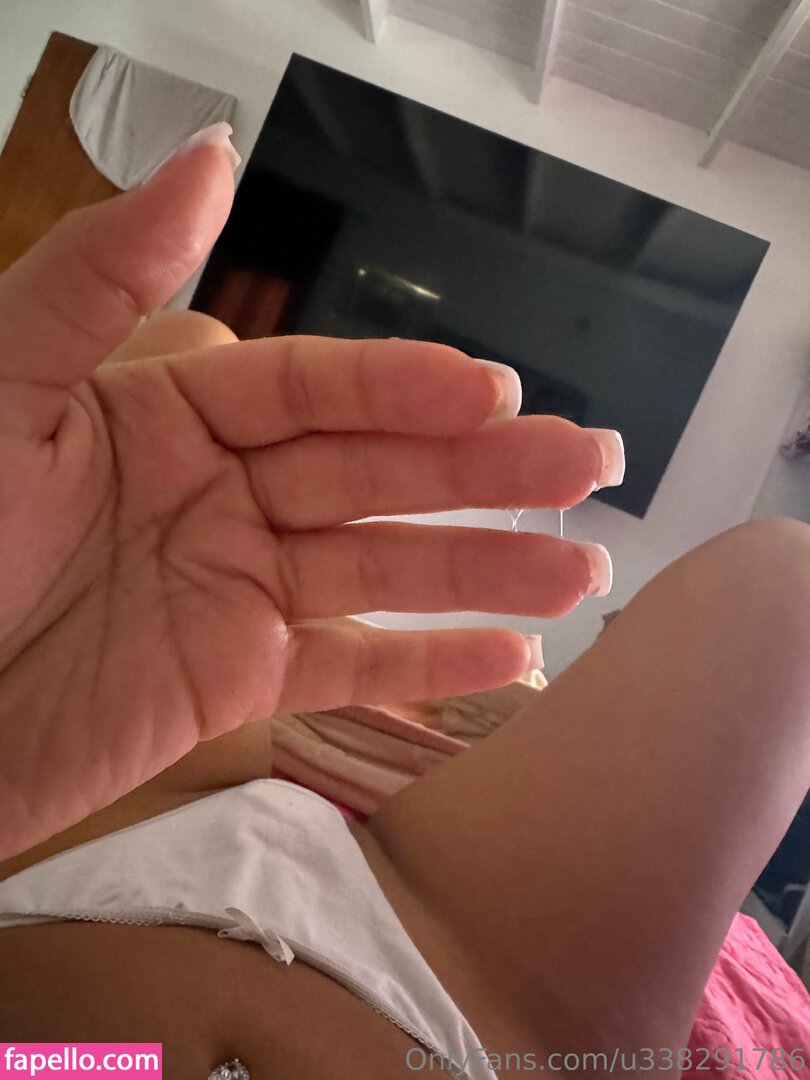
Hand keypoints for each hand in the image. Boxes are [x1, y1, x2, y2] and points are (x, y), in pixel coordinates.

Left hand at [0, 125, 620, 857]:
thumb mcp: (1, 391)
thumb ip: (102, 276)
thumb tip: (212, 156)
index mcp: (170, 411)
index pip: (313, 390)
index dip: (402, 389)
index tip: (491, 392)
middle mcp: (222, 493)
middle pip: (375, 474)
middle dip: (486, 471)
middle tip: (589, 461)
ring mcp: (238, 591)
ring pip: (382, 571)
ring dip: (486, 571)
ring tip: (581, 571)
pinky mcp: (238, 683)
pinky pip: (348, 670)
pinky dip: (428, 668)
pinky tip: (511, 657)